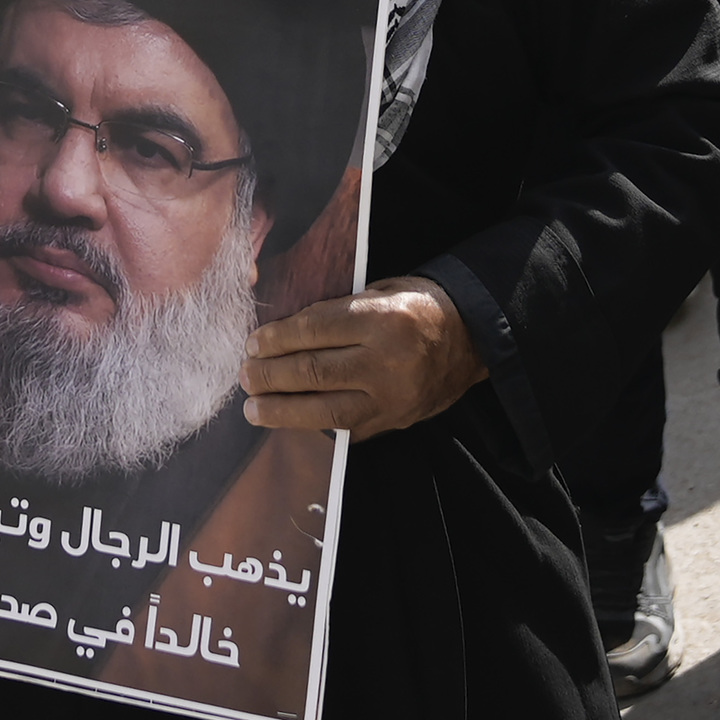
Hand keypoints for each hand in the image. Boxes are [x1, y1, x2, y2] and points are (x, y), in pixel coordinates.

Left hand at [241, 277, 487, 439]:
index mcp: (383, 319)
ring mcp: (390, 398)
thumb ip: (339, 311)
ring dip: (281, 411)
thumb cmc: (420, 306)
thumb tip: (284, 333)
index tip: (253, 343)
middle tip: (245, 375)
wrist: (473, 339)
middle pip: (312, 372)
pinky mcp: (392, 421)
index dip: (277, 338)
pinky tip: (291, 418)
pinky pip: (345, 428)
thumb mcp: (382, 291)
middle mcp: (386, 362)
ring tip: (254, 408)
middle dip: (270, 375)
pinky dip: (314, 424)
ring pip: (323, 411)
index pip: (314, 331)